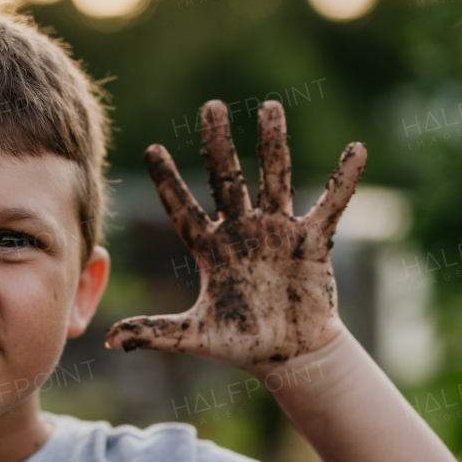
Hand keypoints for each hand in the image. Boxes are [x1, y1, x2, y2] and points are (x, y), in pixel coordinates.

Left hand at [105, 100, 365, 370]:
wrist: (290, 355)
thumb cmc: (241, 344)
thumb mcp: (194, 336)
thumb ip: (153, 333)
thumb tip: (106, 339)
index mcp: (210, 250)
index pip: (183, 209)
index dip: (168, 182)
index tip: (152, 148)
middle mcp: (241, 231)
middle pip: (227, 179)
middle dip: (219, 144)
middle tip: (211, 106)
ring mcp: (277, 231)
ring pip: (273, 179)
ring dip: (273, 144)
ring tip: (269, 107)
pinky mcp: (313, 240)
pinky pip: (331, 203)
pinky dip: (344, 179)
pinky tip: (356, 150)